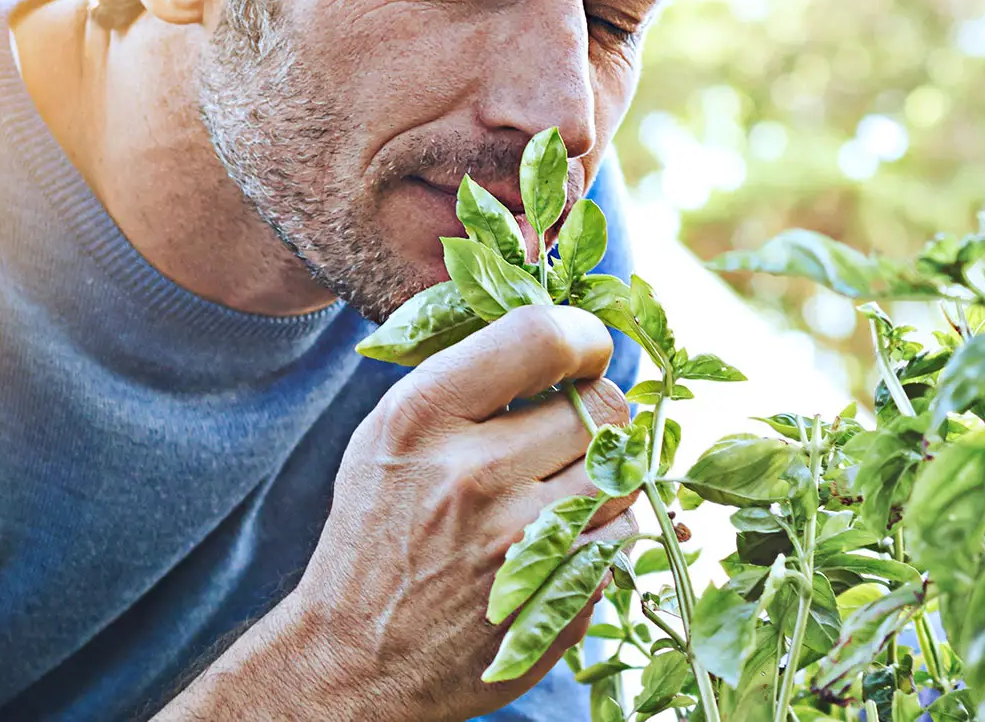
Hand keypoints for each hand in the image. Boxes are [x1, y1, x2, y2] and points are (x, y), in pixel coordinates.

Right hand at [156, 304, 633, 721]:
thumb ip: (468, 378)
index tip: (582, 351)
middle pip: (602, 408)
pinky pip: (622, 540)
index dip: (582, 336)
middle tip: (573, 426)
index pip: (542, 337)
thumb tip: (561, 331)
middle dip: (597, 411)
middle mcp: (473, 476)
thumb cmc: (380, 530)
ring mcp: (521, 546)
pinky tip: (557, 542)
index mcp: (423, 418)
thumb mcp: (391, 434)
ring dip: (605, 476)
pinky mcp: (558, 601)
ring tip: (561, 487)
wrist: (359, 654)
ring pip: (624, 477)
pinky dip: (602, 535)